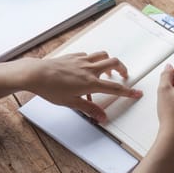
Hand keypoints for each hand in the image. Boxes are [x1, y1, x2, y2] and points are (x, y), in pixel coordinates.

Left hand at [22, 52, 141, 121]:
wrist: (36, 74)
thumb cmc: (51, 88)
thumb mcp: (71, 103)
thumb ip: (89, 109)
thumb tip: (102, 117)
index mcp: (91, 83)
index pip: (115, 88)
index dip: (128, 92)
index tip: (137, 93)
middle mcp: (90, 69)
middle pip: (114, 63)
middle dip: (122, 69)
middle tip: (123, 75)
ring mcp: (82, 61)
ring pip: (103, 55)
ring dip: (109, 61)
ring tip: (108, 69)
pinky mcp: (74, 56)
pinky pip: (89, 55)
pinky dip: (93, 59)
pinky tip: (88, 66)